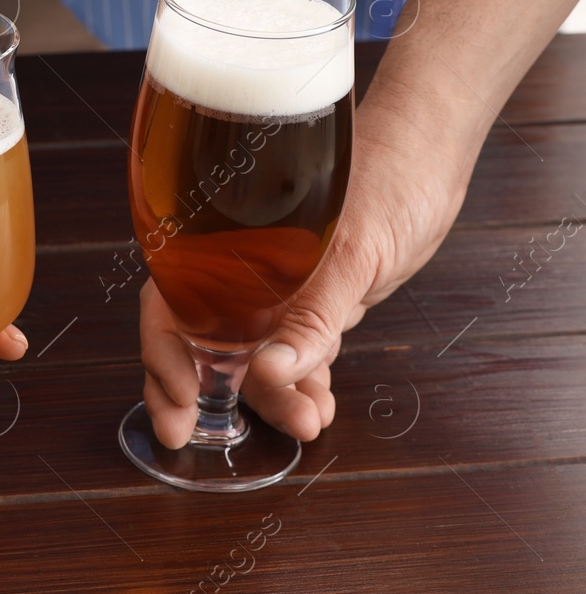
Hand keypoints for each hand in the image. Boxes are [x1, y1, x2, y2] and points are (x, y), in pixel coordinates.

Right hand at [139, 101, 468, 446]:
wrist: (430, 160)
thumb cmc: (386, 179)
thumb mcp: (350, 256)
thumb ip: (311, 318)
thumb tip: (269, 373)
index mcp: (222, 245)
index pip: (168, 305)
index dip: (162, 355)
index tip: (180, 397)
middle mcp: (239, 273)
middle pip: (195, 340)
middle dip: (192, 393)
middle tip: (185, 433)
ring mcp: (275, 292)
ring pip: (249, 358)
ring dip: (269, 399)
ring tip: (303, 424)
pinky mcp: (312, 305)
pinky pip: (294, 355)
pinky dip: (302, 387)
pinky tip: (319, 408)